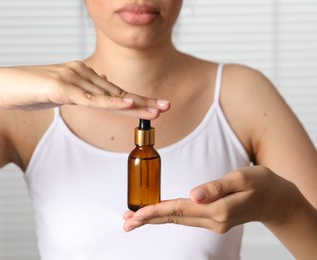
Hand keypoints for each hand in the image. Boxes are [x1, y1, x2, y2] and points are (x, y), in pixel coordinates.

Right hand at [0, 61, 169, 118]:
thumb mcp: (60, 91)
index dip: (136, 99)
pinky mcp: (59, 87)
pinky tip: (128, 103)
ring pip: (107, 94)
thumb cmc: (28, 90)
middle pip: (117, 90)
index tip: (155, 106)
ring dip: (134, 103)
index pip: (114, 90)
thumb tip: (103, 85)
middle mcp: (80, 72)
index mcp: (82, 74)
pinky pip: (88, 98)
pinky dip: (109, 101)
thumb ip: (81, 90)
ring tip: (157, 109)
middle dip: (143, 100)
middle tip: (167, 107)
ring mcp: (71, 78)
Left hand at [123, 166, 297, 232]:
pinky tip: (157, 216)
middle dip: (148, 220)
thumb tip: (193, 194)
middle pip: (174, 219)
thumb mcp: (242, 178)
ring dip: (155, 220)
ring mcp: (214, 223)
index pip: (179, 210)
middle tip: (126, 223)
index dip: (155, 212)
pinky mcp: (214, 220)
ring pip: (178, 221)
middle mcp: (213, 221)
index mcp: (218, 210)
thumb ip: (216, 187)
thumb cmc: (261, 184)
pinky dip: (168, 217)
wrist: (277, 199)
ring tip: (134, 220)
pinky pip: (186, 219)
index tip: (136, 215)